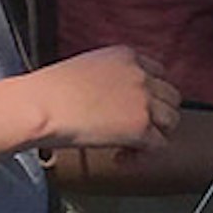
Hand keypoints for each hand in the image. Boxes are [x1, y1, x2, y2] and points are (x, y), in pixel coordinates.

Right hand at [20, 48, 181, 153]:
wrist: (41, 105)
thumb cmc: (49, 90)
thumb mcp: (86, 67)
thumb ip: (109, 76)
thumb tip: (113, 98)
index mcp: (126, 55)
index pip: (158, 73)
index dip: (150, 94)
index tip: (137, 107)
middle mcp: (141, 74)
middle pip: (171, 97)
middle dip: (157, 114)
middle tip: (136, 128)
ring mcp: (144, 100)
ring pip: (172, 120)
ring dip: (154, 134)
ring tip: (130, 146)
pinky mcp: (140, 127)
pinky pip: (159, 145)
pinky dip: (141, 156)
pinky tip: (121, 157)